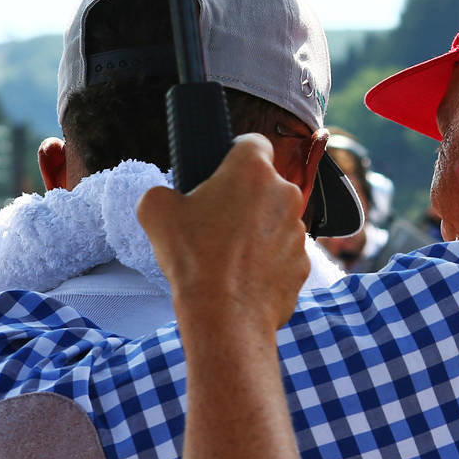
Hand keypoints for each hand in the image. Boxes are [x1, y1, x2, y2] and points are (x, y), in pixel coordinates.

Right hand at [137, 134, 309, 333]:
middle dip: (244, 198)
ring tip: (227, 255)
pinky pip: (283, 254)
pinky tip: (243, 277)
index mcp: (253, 171)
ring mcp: (299, 230)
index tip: (222, 173)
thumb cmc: (194, 259)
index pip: (253, 142)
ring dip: (257, 231)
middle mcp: (285, 194)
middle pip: (265, 185)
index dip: (235, 155)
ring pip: (276, 220)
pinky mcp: (304, 263)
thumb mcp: (155, 212)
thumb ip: (162, 192)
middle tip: (216, 221)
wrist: (225, 316)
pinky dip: (267, 262)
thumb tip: (167, 198)